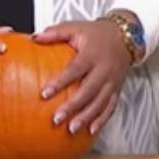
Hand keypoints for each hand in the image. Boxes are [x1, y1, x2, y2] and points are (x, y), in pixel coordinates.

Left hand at [33, 19, 132, 135]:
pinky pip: (111, 107)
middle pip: (88, 91)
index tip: (45, 94)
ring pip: (100, 103)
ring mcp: (112, 82)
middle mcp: (104, 70)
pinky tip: (90, 130)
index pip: (75, 70)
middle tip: (56, 119)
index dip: (60, 82)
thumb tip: (34, 38)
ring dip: (86, 117)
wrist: (124, 37)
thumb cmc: (96, 33)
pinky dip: (101, 120)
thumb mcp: (76, 27)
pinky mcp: (118, 90)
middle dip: (72, 107)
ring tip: (71, 129)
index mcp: (92, 54)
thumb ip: (55, 33)